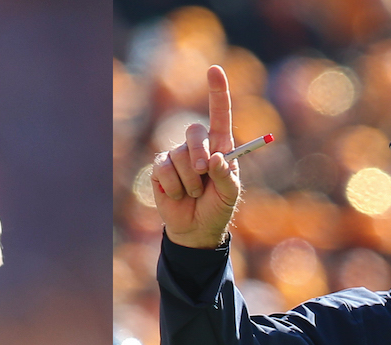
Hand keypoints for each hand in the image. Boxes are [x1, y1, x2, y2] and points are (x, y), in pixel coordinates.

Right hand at [151, 65, 240, 248]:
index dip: (217, 91)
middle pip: (194, 132)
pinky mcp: (160, 169)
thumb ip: (226, 176)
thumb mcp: (230, 194)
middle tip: (203, 174)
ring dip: (188, 180)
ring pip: (179, 156)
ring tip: (193, 194)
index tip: (215, 70)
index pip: (219, 114)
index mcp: (220, 146)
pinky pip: (163, 169)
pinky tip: (177, 195)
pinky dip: (172, 186)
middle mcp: (198, 147)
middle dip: (198, 153)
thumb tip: (215, 160)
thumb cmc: (218, 208)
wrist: (196, 229)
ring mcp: (177, 156)